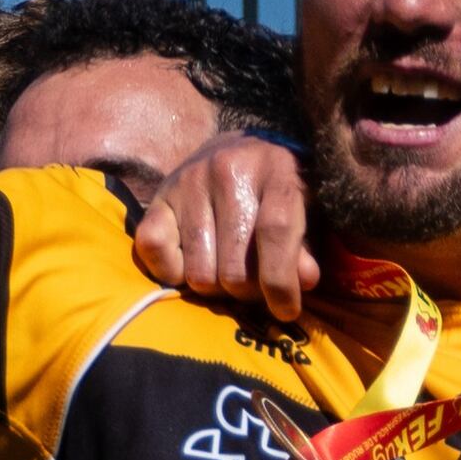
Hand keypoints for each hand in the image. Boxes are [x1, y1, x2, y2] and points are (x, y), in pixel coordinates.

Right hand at [125, 129, 316, 322]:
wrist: (242, 148)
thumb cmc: (279, 187)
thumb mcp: (306, 208)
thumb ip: (305, 245)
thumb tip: (305, 281)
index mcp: (275, 169)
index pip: (275, 232)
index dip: (280, 282)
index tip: (286, 311)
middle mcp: (227, 171)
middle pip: (234, 268)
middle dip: (248, 292)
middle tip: (255, 287)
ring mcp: (188, 182)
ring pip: (199, 273)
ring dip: (215, 288)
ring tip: (227, 273)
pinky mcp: (159, 196)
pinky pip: (154, 250)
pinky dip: (172, 270)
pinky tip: (191, 262)